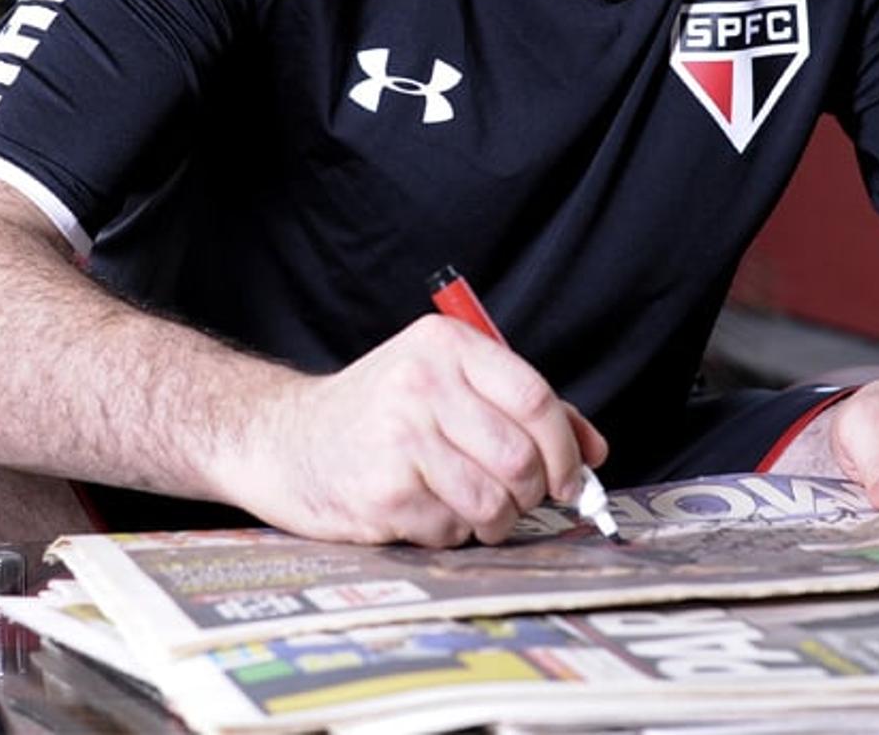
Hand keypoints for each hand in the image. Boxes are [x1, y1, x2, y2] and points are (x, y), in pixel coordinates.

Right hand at [223, 315, 606, 546]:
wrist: (284, 438)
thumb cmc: (377, 413)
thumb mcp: (447, 385)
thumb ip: (523, 409)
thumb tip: (594, 449)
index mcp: (446, 346)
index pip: (535, 398)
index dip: (564, 448)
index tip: (571, 476)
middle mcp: (422, 384)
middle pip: (520, 456)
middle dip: (533, 492)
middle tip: (518, 498)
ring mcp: (400, 438)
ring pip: (493, 500)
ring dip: (495, 519)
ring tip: (474, 509)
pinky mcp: (382, 490)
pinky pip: (452, 528)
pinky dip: (453, 532)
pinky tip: (428, 511)